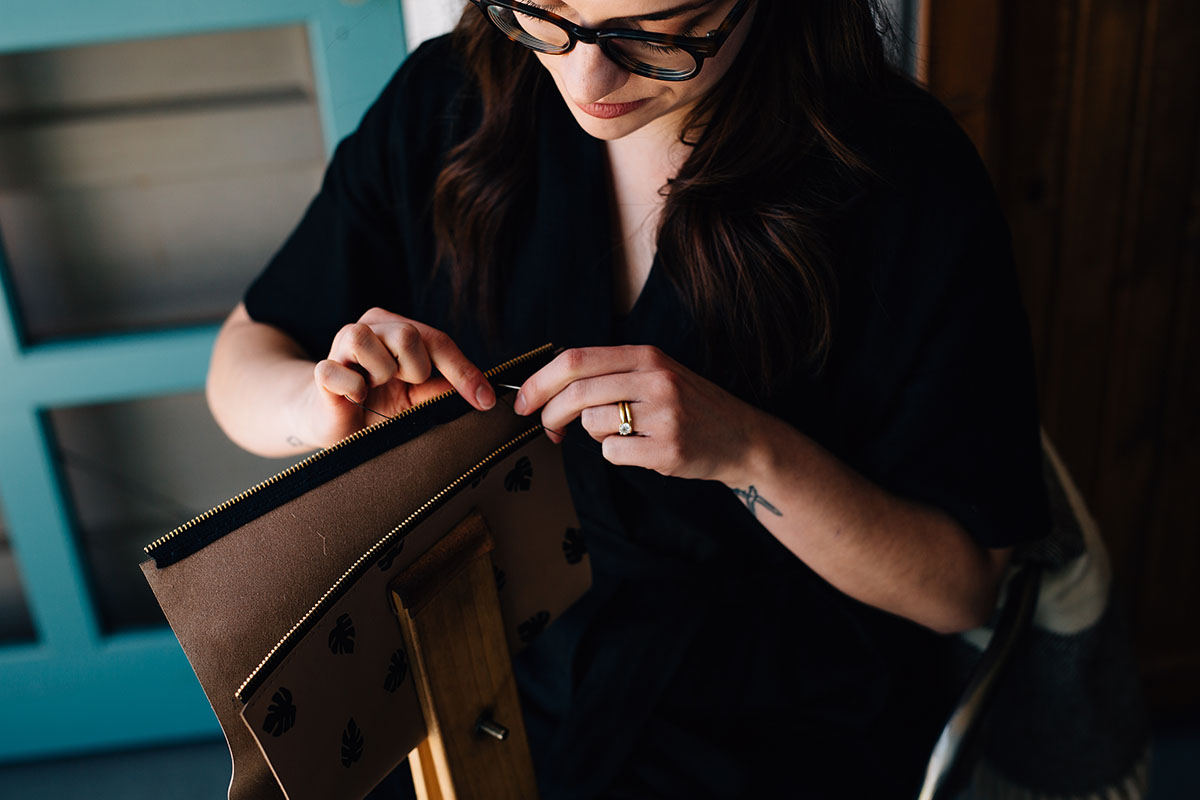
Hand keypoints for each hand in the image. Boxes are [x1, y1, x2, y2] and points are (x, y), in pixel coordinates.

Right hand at [298, 308, 494, 446]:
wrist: (333, 421)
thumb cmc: (378, 406)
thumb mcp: (418, 398)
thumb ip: (442, 390)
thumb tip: (481, 393)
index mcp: (397, 329)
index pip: (438, 341)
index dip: (463, 371)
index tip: (484, 400)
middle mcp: (370, 328)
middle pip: (407, 335)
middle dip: (414, 370)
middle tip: (402, 385)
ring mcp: (342, 346)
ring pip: (367, 341)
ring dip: (380, 374)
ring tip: (374, 388)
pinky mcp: (323, 370)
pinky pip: (341, 372)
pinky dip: (353, 389)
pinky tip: (355, 397)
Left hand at [513, 346, 760, 483]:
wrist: (741, 437)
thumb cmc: (688, 406)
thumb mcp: (656, 374)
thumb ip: (611, 374)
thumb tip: (549, 385)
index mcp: (646, 356)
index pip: (576, 360)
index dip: (540, 381)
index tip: (522, 401)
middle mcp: (655, 380)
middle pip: (576, 393)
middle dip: (549, 414)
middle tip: (546, 428)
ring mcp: (663, 415)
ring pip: (592, 425)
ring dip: (595, 435)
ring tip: (626, 433)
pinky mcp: (667, 449)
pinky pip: (613, 453)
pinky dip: (618, 455)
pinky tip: (644, 450)